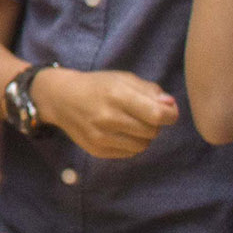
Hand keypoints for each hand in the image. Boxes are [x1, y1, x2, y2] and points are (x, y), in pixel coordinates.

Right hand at [39, 67, 178, 159]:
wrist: (61, 99)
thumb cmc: (98, 86)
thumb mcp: (123, 79)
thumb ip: (150, 90)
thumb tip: (171, 106)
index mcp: (116, 95)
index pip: (157, 115)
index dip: (170, 115)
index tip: (168, 112)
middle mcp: (107, 118)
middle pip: (152, 131)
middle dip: (155, 124)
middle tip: (144, 115)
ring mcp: (100, 137)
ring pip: (142, 146)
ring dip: (143, 136)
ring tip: (132, 124)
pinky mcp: (97, 150)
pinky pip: (129, 153)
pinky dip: (131, 144)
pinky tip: (120, 133)